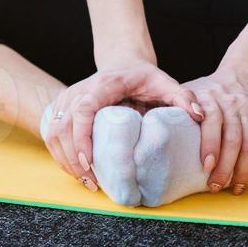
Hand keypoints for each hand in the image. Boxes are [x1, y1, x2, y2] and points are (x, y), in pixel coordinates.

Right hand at [42, 61, 202, 189]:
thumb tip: (196, 115)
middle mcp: (78, 91)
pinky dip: (60, 154)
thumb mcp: (164, 81)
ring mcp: (65, 99)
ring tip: (84, 181)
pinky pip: (51, 133)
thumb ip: (181, 96)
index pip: (82, 110)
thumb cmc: (141, 76)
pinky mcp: (60, 108)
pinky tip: (75, 170)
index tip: (89, 161)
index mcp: (101, 85)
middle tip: (90, 182)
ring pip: (52, 131)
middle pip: (62, 125)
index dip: (81, 136)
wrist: (121, 64)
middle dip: (72, 157)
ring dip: (65, 159)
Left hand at [179, 66, 247, 194]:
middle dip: (226, 164)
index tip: (206, 165)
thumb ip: (172, 110)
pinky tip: (244, 178)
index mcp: (205, 97)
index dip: (210, 143)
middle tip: (213, 185)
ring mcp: (243, 111)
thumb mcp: (183, 94)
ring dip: (242, 168)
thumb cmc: (199, 92)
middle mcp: (227, 104)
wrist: (232, 78)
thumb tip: (144, 135)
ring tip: (233, 188)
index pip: (212, 120)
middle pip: (232, 136)